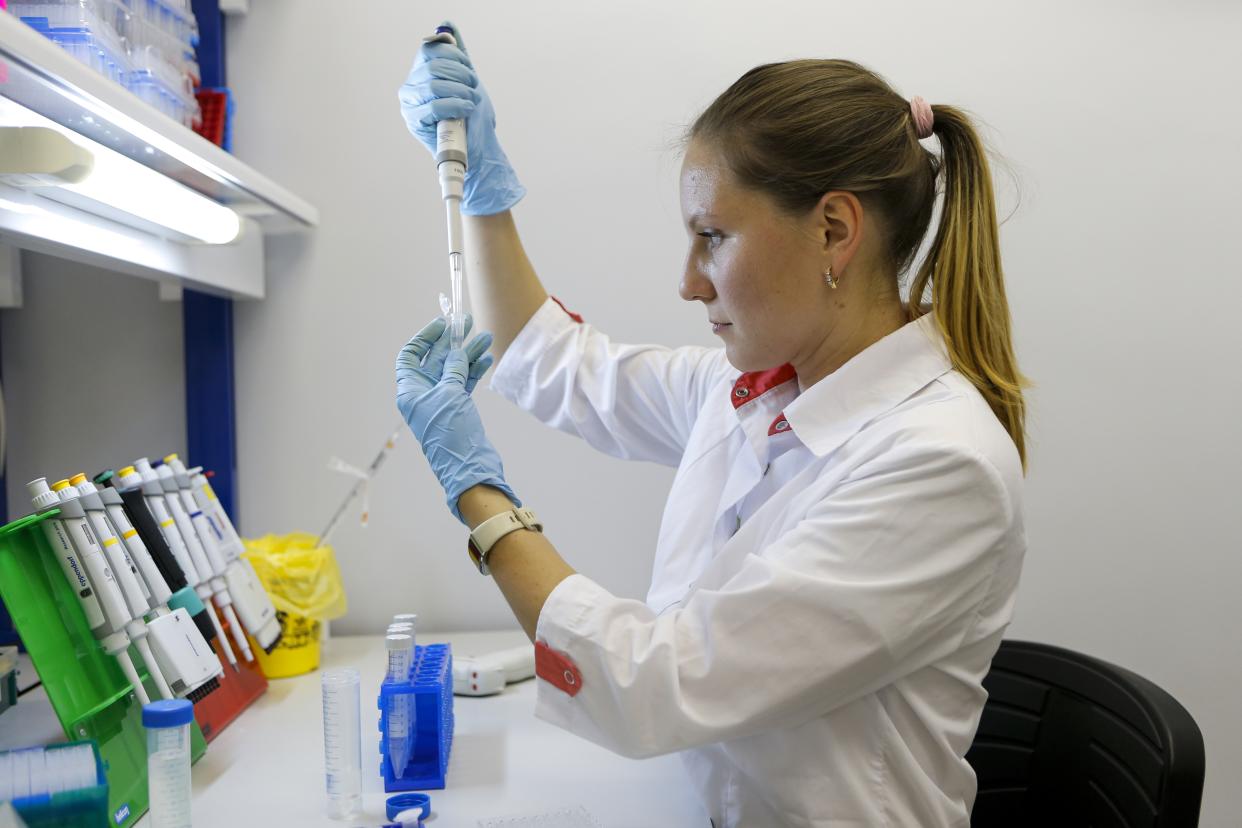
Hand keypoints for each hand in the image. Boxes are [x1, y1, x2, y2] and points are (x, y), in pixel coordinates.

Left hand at [396, 315, 519, 521]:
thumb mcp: (450, 394)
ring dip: (468, 353)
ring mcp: (442, 401)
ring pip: (454, 370)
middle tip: (467, 323)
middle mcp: (423, 394)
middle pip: (435, 360)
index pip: (411, 355)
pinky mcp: (458, 409)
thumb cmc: (451, 433)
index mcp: (410, 391)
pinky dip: (474, 370)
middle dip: (452, 341)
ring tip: (485, 338)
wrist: (469, 467)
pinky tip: (486, 358)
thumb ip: (453, 368)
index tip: (441, 324)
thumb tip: (457, 351)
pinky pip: (464, 383)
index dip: (424, 338)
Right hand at [398, 21, 525, 215]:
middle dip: (461, 75)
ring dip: (461, 91)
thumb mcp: (467, 79)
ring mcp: (410, 105)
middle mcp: (410, 87)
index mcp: (420, 73)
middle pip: (433, 66)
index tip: (470, 70)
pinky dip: (456, 105)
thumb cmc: (471, 116)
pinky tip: (466, 108)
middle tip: (474, 88)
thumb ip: (457, 52)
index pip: (430, 49)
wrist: (476, 149)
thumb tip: (447, 24)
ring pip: (434, 84)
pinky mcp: (414, 122)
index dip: (453, 55)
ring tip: (471, 101)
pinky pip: (435, 105)